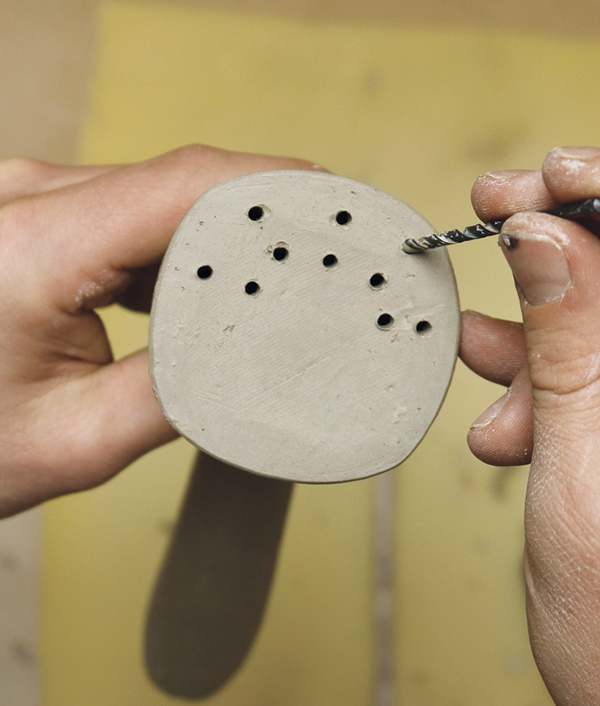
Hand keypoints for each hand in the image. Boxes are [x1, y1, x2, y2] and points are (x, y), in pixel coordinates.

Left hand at [0, 145, 320, 516]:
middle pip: (178, 182)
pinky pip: (132, 211)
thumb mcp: (77, 442)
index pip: (183, 187)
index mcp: (31, 250)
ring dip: (221, 232)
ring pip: (159, 193)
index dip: (271, 189)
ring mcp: (30, 200)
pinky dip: (182, 242)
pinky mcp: (40, 215)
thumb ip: (175, 397)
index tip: (331, 209)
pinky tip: (207, 281)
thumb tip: (249, 362)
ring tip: (271, 278)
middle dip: (260, 215)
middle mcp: (26, 202)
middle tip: (320, 255)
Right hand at [460, 146, 599, 704]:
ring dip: (528, 328)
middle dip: (556, 235)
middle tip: (497, 211)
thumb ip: (570, 338)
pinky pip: (571, 370)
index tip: (547, 178)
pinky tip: (498, 407)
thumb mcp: (584, 457)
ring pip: (590, 318)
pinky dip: (525, 379)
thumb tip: (544, 236)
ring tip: (480, 344)